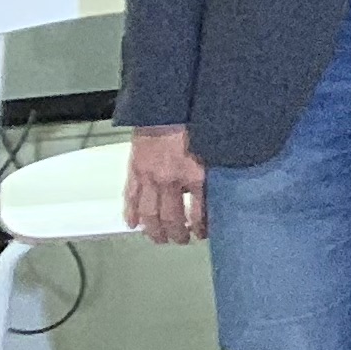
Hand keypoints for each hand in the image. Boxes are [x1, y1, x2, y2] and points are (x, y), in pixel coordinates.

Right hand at [125, 125, 208, 245]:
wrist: (164, 109)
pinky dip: (130, 213)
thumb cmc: (192, 126)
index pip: (199, 212)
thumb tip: (219, 190)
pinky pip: (130, 198)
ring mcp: (150, 178)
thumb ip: (212, 171)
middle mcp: (171, 181)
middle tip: (181, 241)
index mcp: (194, 175)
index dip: (200, 227)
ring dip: (153, 230)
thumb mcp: (211, 150)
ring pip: (149, 214)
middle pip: (171, 218)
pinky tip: (132, 224)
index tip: (202, 234)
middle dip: (176, 233)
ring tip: (159, 239)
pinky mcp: (135, 171)